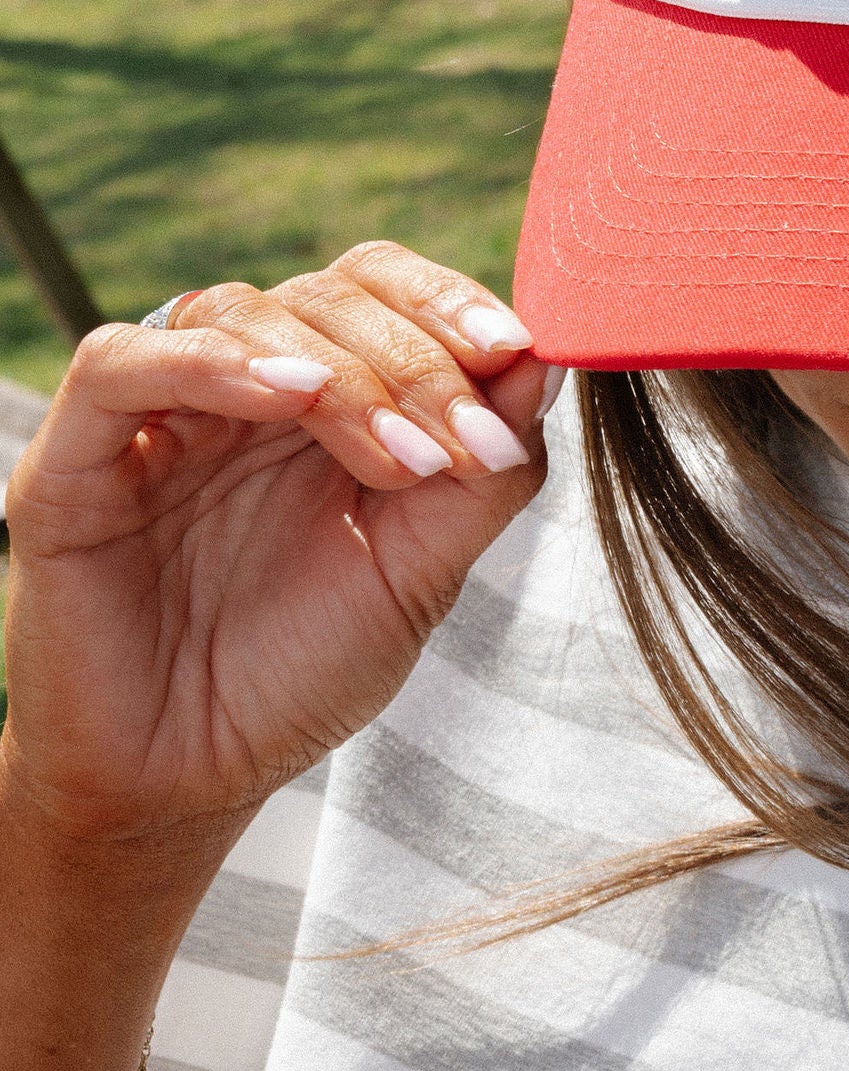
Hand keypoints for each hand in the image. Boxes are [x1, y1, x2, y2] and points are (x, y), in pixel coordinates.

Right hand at [1, 244, 554, 847]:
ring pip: (242, 311)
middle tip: (458, 444)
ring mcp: (160, 414)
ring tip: (397, 457)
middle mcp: (245, 389)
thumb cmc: (302, 675)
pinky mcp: (75, 457)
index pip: (383, 290)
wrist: (191, 780)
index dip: (449, 303)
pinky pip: (122, 362)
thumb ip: (485, 474)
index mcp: (327, 401)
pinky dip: (212, 364)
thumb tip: (551, 362)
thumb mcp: (420, 575)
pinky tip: (287, 396)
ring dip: (340, 371)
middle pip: (328, 294)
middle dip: (414, 360)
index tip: (515, 351)